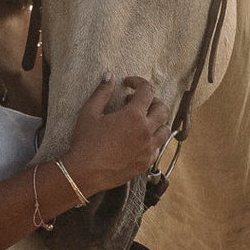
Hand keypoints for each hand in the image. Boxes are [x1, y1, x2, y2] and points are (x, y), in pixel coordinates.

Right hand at [64, 74, 170, 195]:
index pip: (147, 90)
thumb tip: (109, 76)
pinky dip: (152, 141)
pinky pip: (157, 149)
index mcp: (134, 116)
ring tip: (141, 122)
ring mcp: (148, 149)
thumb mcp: (89, 112)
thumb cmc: (85, 142)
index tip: (128, 84)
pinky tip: (138, 140)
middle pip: (162, 109)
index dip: (139, 82)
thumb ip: (102, 92)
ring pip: (165, 130)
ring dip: (156, 122)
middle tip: (136, 102)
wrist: (85, 173)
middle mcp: (146, 132)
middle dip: (151, 101)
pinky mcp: (145, 163)